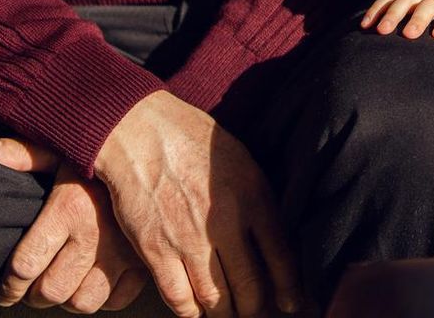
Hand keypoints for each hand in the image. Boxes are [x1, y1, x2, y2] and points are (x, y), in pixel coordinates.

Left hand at [0, 135, 147, 312]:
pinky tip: (94, 283)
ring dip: (68, 300)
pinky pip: (117, 299)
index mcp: (68, 210)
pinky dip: (103, 299)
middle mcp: (94, 236)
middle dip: (34, 295)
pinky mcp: (147, 260)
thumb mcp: (65, 147)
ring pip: (84, 302)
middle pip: (51, 290)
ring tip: (62, 287)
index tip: (5, 291)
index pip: (25, 266)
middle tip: (31, 289)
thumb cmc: (108, 149)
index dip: (8, 287)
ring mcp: (124, 252)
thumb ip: (22, 154)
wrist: (162, 148)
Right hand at [92, 92, 300, 317]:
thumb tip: (277, 234)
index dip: (289, 287)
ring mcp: (189, 241)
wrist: (142, 134)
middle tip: (256, 312)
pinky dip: (190, 312)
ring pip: (215, 299)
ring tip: (229, 313)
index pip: (281, 256)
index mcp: (253, 198)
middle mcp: (225, 224)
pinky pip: (178, 298)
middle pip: (250, 286)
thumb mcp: (244, 162)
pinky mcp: (156, 251)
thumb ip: (260, 199)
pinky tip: (196, 310)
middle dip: (255, 308)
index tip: (292, 303)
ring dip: (224, 313)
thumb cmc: (195, 142)